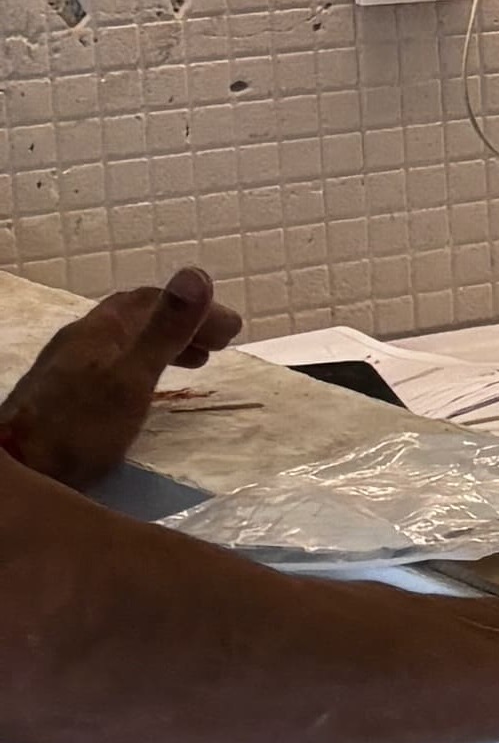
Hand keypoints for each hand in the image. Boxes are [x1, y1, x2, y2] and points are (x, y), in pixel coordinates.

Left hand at [2, 269, 241, 486]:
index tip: (234, 330)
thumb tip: (197, 274)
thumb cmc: (80, 428)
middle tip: (223, 344)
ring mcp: (70, 364)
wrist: (20, 468)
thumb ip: (165, 330)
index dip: (195, 309)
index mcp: (101, 329)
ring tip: (198, 362)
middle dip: (183, 323)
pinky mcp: (66, 391)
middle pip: (139, 317)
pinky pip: (117, 361)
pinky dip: (146, 363)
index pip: (154, 300)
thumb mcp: (132, 378)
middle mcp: (83, 338)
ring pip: (127, 340)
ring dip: (166, 343)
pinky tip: (149, 386)